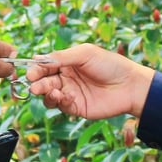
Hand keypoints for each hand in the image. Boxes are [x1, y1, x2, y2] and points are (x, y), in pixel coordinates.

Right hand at [23, 44, 154, 119]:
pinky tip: (68, 96)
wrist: (130, 85)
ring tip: (52, 92)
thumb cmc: (110, 64)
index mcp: (67, 63)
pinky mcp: (77, 107)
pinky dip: (61, 102)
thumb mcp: (85, 54)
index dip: (36, 69)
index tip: (31, 72)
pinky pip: (62, 106)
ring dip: (46, 94)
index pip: (44, 66)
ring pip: (49, 96)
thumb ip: (61, 57)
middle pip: (43, 82)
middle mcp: (66, 78)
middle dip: (37, 84)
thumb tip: (38, 59)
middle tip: (34, 86)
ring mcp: (70, 93)